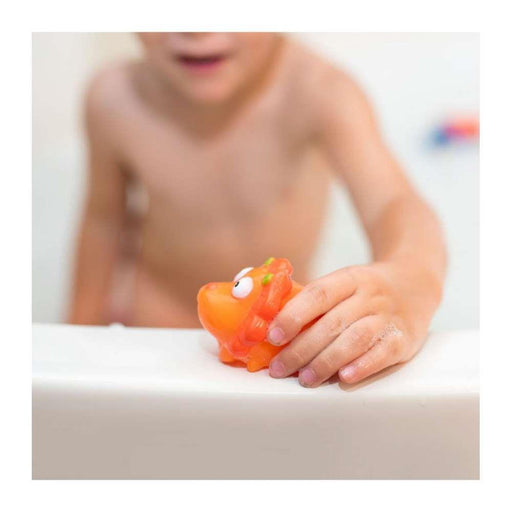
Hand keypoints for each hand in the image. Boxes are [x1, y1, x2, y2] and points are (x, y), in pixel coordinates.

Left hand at [267, 263, 439, 386]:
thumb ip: (316, 303)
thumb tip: (275, 332)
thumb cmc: (366, 291)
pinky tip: (343, 378)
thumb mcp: (344, 283)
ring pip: (354, 339)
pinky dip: (362, 366)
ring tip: (305, 379)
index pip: (317, 294)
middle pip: (332, 323)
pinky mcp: (405, 338)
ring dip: (326, 362)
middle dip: (301, 349)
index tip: (272, 336)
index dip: (293, 315)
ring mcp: (388, 316)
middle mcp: (370, 295)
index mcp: (349, 278)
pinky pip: (382, 353)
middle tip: (279, 368)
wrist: (416, 284)